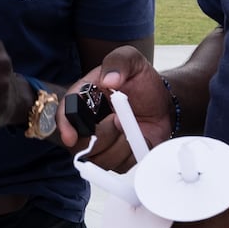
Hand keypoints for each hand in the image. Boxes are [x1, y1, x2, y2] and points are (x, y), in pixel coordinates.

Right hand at [60, 46, 172, 168]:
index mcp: (83, 99)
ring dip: (121, 144)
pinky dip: (132, 154)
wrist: (163, 102)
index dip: (65, 127)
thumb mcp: (131, 61)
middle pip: (80, 143)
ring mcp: (101, 144)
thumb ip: (118, 62)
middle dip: (103, 134)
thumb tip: (108, 79)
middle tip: (120, 119)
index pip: (65, 115)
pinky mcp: (117, 158)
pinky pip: (119, 166)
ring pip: (101, 158)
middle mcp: (87, 124)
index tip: (71, 137)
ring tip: (132, 126)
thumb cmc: (142, 81)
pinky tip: (138, 138)